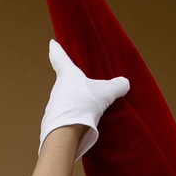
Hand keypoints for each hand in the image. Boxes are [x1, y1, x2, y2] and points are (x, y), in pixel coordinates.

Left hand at [40, 39, 129, 158]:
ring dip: (74, 101)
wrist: (65, 132)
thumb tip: (124, 83)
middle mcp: (57, 88)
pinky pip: (67, 114)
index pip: (60, 58)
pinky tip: (84, 121)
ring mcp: (54, 105)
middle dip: (72, 81)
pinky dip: (74, 115)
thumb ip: (116, 86)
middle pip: (65, 81)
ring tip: (87, 105)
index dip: (56, 50)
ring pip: (65, 100)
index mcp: (67, 75)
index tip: (52, 44)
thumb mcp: (106, 92)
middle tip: (81, 80)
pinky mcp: (55, 121)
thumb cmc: (83, 104)